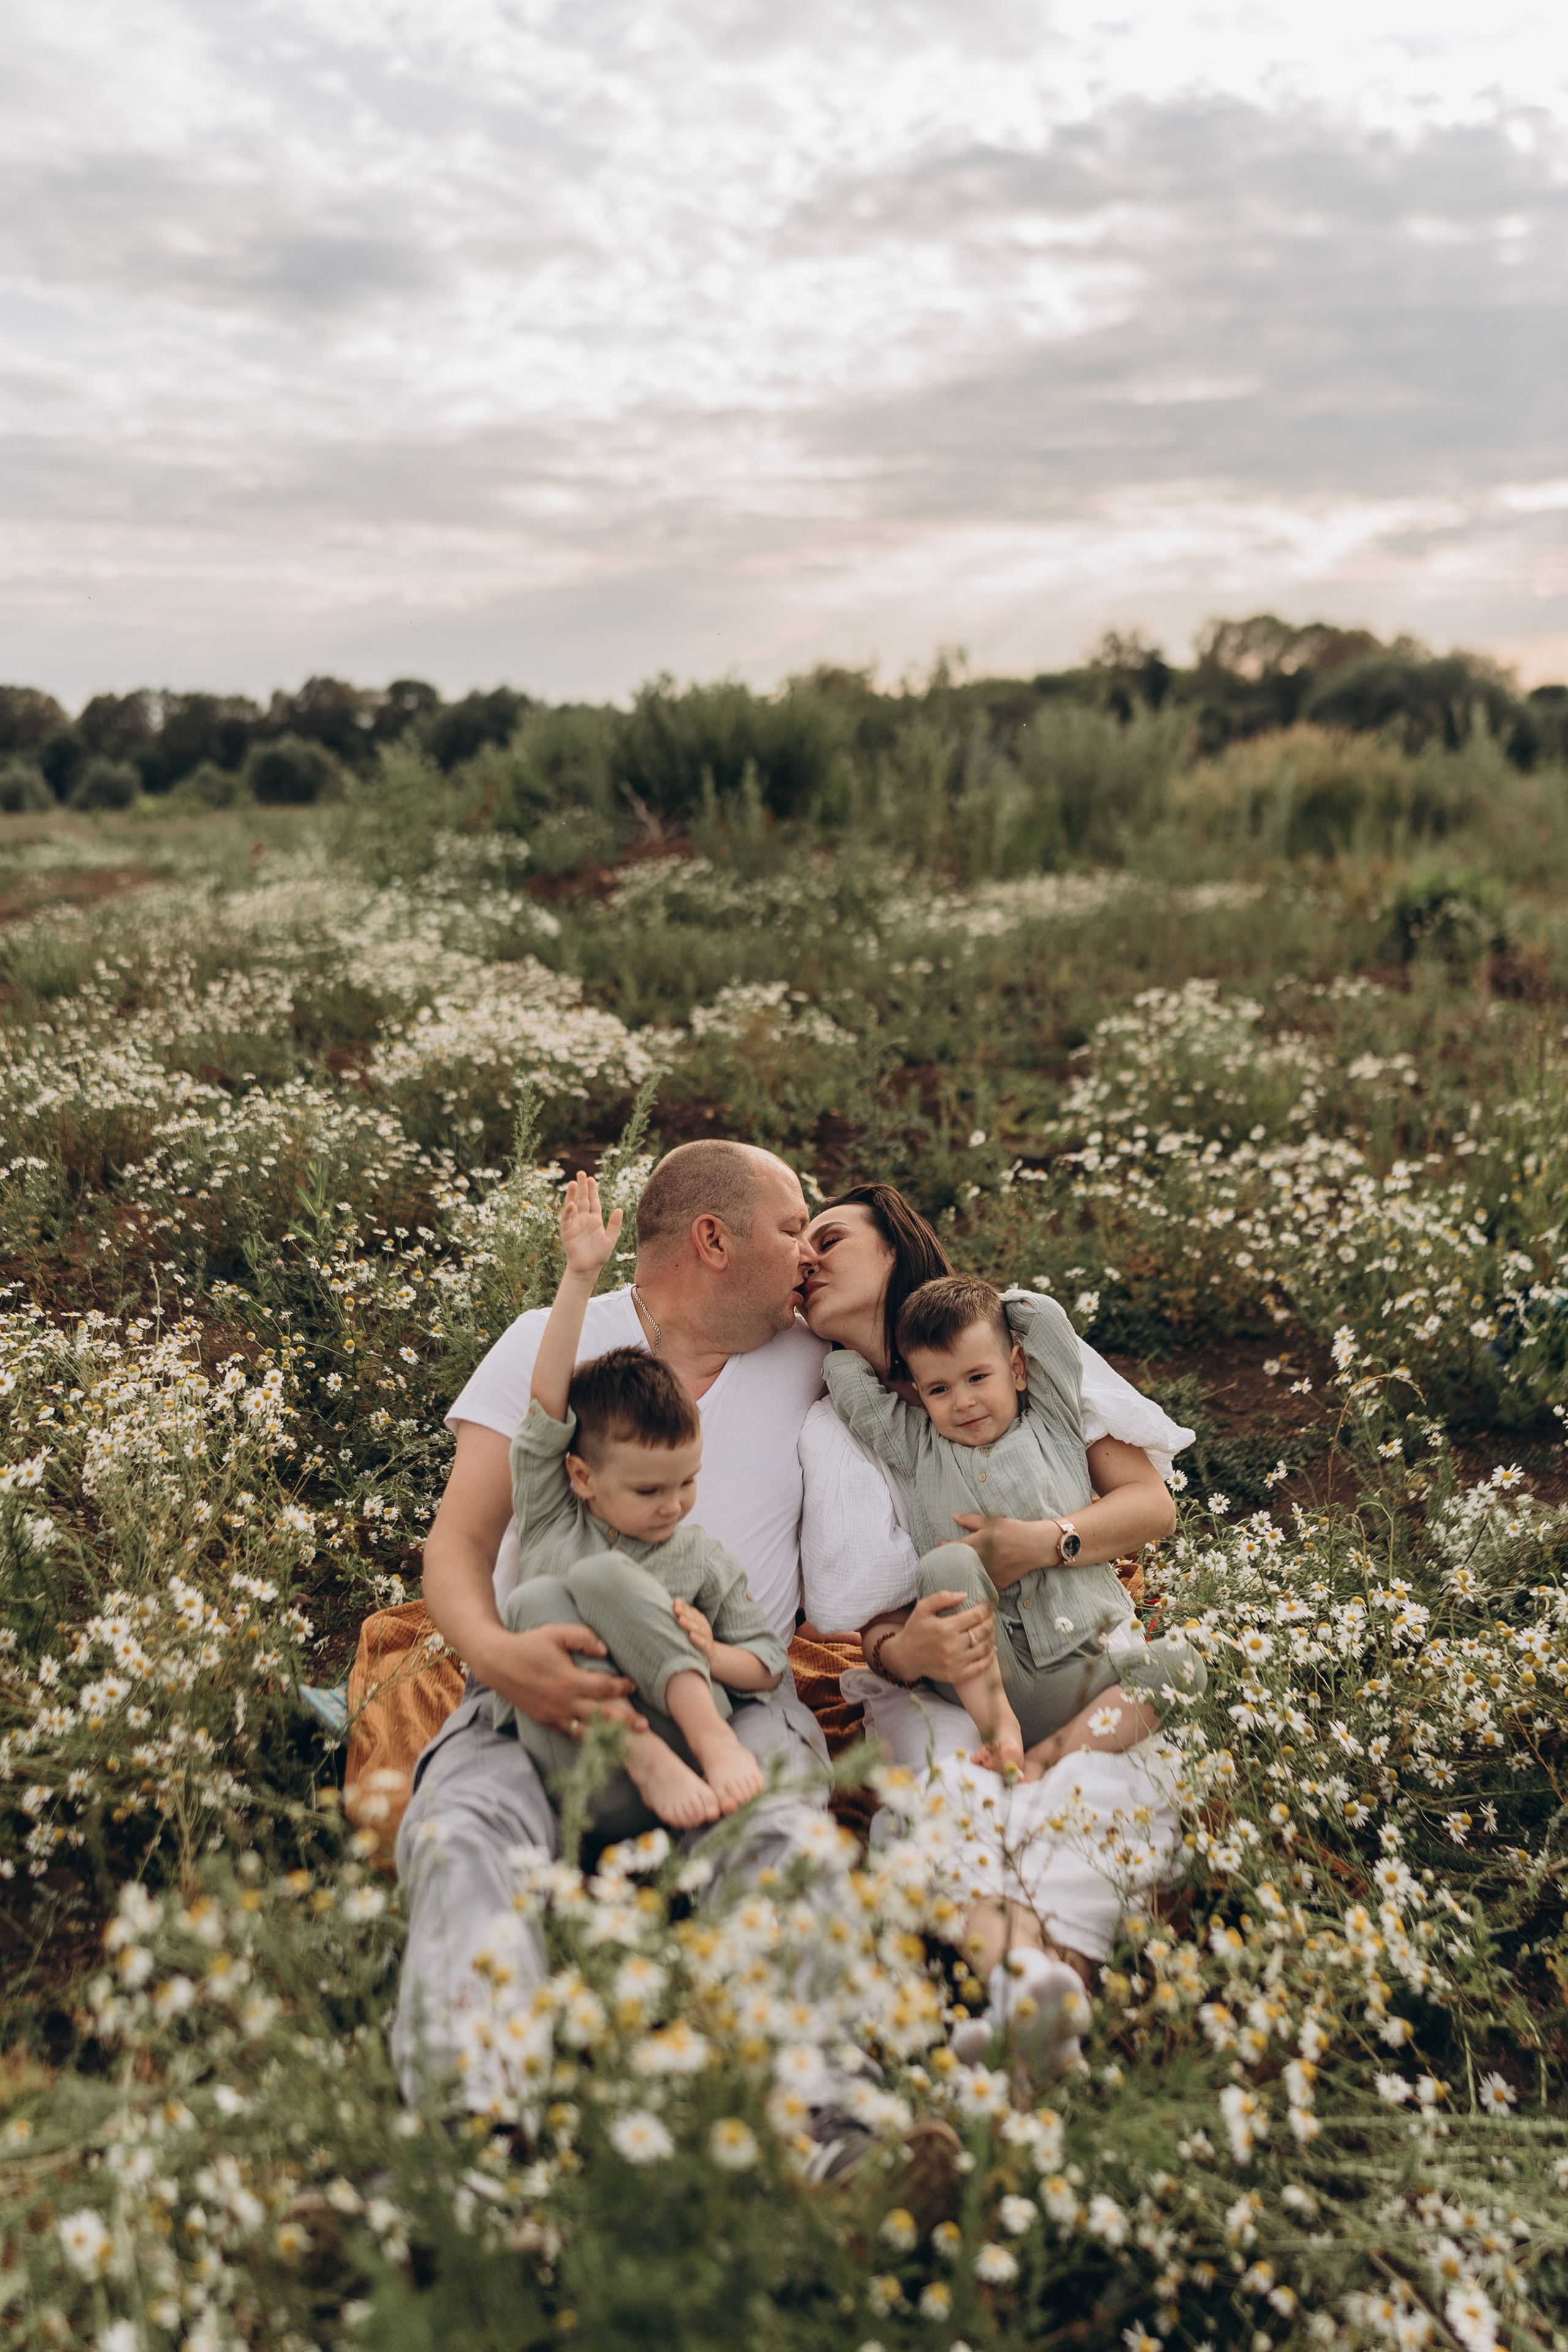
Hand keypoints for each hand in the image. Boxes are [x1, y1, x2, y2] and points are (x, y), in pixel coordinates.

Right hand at [480, 1623, 645, 1737]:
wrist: (498, 1663)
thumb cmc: (530, 1645)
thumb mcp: (557, 1633)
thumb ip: (583, 1637)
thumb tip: (606, 1650)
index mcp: (568, 1680)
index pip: (604, 1688)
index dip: (622, 1687)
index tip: (633, 1685)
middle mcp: (562, 1702)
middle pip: (601, 1717)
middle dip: (625, 1722)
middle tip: (644, 1727)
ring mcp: (553, 1716)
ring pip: (585, 1732)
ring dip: (607, 1736)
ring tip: (626, 1741)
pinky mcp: (545, 1722)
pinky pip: (569, 1734)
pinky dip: (585, 1738)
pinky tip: (598, 1740)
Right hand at [560, 1170, 624, 1278]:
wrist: (588, 1268)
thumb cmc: (599, 1255)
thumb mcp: (610, 1239)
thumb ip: (615, 1224)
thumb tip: (619, 1209)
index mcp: (595, 1220)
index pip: (593, 1201)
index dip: (593, 1190)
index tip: (592, 1179)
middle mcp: (584, 1219)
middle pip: (583, 1199)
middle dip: (582, 1187)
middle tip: (581, 1173)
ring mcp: (575, 1224)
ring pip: (573, 1206)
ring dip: (572, 1195)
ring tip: (573, 1182)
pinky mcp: (567, 1231)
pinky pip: (567, 1219)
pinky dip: (568, 1211)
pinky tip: (571, 1204)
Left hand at [671, 1598, 713, 1660]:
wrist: (711, 1655)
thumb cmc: (696, 1637)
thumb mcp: (692, 1625)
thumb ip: (684, 1614)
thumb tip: (675, 1601)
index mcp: (698, 1619)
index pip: (690, 1611)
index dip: (683, 1607)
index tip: (675, 1603)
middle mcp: (703, 1626)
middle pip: (693, 1618)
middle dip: (685, 1613)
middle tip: (676, 1609)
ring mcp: (706, 1636)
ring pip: (698, 1629)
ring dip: (689, 1624)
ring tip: (681, 1620)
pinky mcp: (708, 1648)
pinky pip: (703, 1643)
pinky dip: (698, 1639)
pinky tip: (691, 1636)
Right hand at [881, 1590, 996, 1683]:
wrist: (905, 1657)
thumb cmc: (915, 1630)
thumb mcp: (922, 1608)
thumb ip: (942, 1598)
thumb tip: (965, 1595)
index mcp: (945, 1627)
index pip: (976, 1615)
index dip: (987, 1609)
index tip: (989, 1605)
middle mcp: (952, 1645)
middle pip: (983, 1630)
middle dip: (991, 1621)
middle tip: (992, 1616)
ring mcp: (955, 1662)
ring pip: (985, 1647)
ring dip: (992, 1636)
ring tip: (991, 1629)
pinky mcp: (957, 1675)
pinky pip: (981, 1666)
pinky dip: (990, 1656)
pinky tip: (991, 1648)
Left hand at [951, 1514, 1058, 1583]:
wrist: (1035, 1545)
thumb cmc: (1013, 1530)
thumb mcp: (992, 1521)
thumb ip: (971, 1520)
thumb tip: (954, 1517)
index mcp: (978, 1543)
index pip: (955, 1547)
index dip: (944, 1548)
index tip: (938, 1547)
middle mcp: (981, 1560)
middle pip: (959, 1564)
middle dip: (950, 1563)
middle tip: (943, 1563)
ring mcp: (990, 1573)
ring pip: (970, 1577)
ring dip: (962, 1575)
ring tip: (954, 1574)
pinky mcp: (999, 1582)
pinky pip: (984, 1585)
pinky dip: (978, 1584)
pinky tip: (971, 1585)